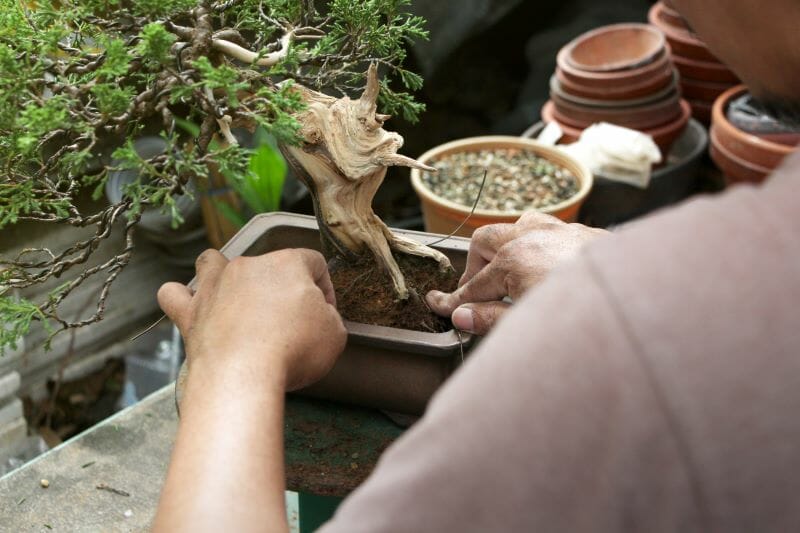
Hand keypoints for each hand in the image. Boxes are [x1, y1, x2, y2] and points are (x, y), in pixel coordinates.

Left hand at [157, 248, 346, 390]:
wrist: (243, 374)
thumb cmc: (292, 350)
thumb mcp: (334, 335)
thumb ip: (329, 317)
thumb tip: (320, 316)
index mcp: (287, 264)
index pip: (313, 263)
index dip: (324, 289)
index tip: (324, 314)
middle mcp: (248, 266)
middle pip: (266, 265)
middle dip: (279, 289)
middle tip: (288, 321)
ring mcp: (215, 286)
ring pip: (212, 262)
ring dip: (220, 273)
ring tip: (231, 295)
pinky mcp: (190, 312)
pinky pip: (174, 294)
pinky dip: (181, 298)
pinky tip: (189, 306)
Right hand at [426, 211, 606, 334]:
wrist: (643, 296)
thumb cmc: (586, 317)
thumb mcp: (530, 326)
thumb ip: (491, 319)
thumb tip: (461, 317)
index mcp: (513, 261)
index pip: (472, 286)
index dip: (453, 301)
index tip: (438, 305)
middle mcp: (532, 237)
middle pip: (485, 241)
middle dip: (475, 267)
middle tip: (477, 294)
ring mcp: (560, 231)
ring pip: (518, 225)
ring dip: (507, 246)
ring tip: (510, 275)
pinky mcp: (586, 234)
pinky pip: (551, 228)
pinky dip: (538, 244)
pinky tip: (548, 269)